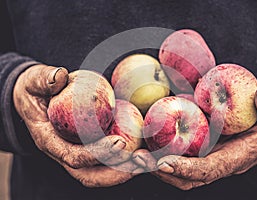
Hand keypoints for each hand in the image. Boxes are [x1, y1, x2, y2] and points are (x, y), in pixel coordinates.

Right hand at [13, 64, 142, 186]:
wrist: (32, 98)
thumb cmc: (34, 90)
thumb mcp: (33, 81)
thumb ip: (45, 78)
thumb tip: (60, 76)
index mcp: (49, 140)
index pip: (73, 156)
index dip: (96, 153)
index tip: (120, 142)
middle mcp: (62, 152)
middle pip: (89, 175)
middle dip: (116, 172)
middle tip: (140, 160)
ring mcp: (74, 153)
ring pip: (99, 173)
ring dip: (124, 171)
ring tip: (146, 161)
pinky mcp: (85, 148)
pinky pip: (105, 161)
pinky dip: (124, 160)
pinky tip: (142, 151)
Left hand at [133, 87, 256, 189]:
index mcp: (232, 160)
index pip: (207, 170)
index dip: (185, 168)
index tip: (163, 162)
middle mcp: (214, 165)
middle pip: (184, 177)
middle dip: (159, 172)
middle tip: (137, 160)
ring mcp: (204, 161)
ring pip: (176, 172)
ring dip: (153, 166)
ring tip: (133, 155)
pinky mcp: (198, 153)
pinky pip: (176, 158)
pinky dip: (158, 155)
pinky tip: (144, 143)